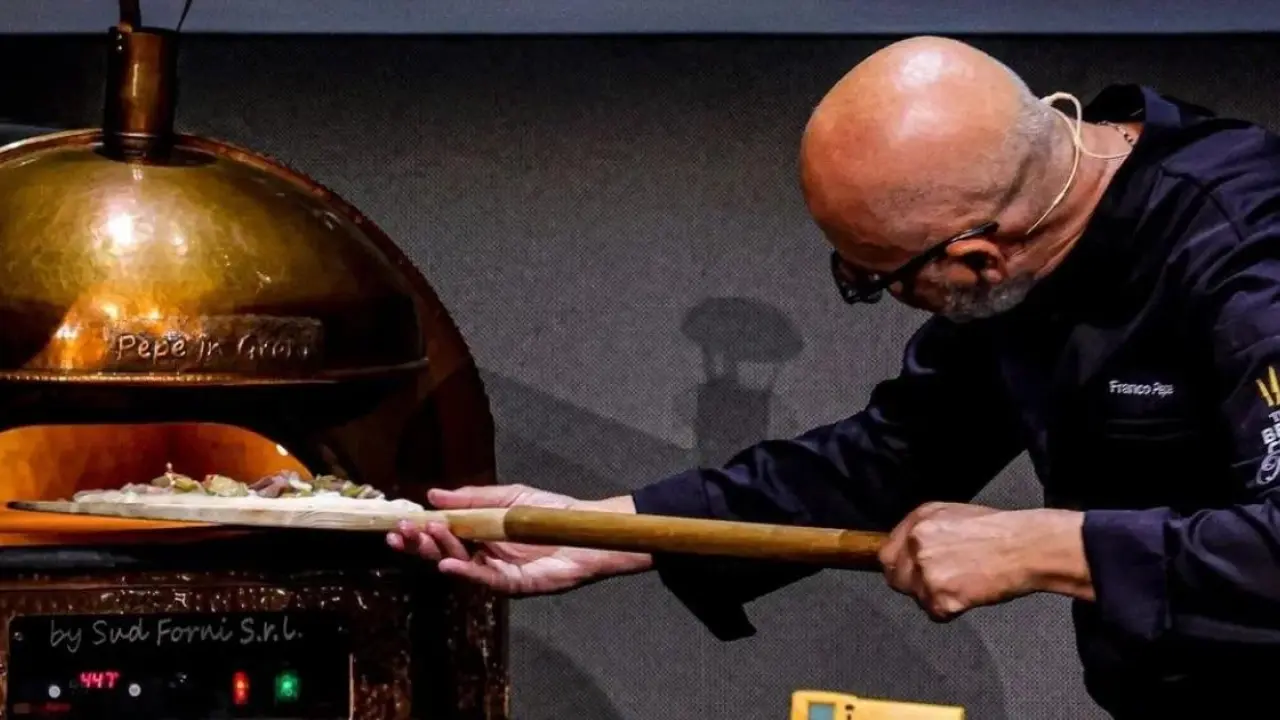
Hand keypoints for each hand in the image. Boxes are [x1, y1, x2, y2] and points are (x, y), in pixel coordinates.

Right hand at [386, 484, 652, 595]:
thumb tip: (433, 494)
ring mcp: (498, 571)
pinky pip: (485, 580)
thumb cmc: (551, 512)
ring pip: (460, 566)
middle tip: (400, 532)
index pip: (443, 534)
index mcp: (481, 535)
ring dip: (439, 552)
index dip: (420, 530)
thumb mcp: (508, 497)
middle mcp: (485, 555)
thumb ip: (471, 498)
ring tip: (426, 533)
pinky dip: (465, 573)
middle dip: (420, 543)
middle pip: (444, 553)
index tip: (398, 522)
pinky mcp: (514, 584)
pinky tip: (446, 565)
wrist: (587, 528)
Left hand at [877, 502, 1089, 620]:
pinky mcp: (940, 596)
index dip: (900, 566)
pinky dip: (951, 610)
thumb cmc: (998, 531)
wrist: (1025, 547)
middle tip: (940, 583)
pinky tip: (969, 594)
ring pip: (916, 596)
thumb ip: (924, 531)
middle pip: (895, 577)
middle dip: (912, 584)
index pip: (886, 552)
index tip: (909, 573)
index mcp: (919, 521)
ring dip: (935, 597)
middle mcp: (917, 543)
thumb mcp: (952, 515)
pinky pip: (936, 613)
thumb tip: (907, 550)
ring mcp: (926, 571)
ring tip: (963, 584)